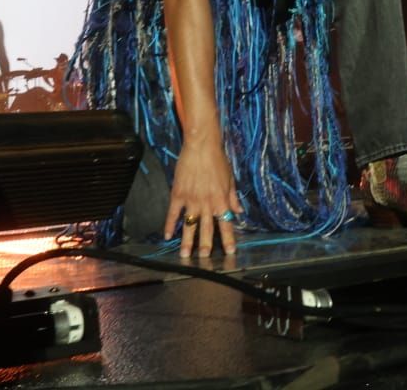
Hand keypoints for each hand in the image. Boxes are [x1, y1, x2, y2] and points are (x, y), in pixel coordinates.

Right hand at [165, 134, 243, 257]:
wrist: (201, 146)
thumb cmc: (218, 160)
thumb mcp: (230, 179)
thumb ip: (233, 197)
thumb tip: (239, 212)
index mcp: (221, 201)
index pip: (227, 224)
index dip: (229, 239)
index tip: (231, 252)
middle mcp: (207, 204)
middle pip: (207, 229)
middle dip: (206, 246)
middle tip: (204, 259)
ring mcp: (191, 200)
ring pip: (189, 225)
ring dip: (187, 242)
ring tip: (185, 255)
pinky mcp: (178, 194)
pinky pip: (173, 213)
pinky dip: (169, 225)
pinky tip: (167, 235)